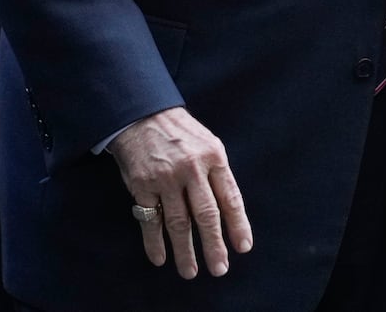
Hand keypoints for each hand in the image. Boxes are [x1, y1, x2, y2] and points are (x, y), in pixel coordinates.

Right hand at [108, 106, 252, 278]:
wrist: (142, 114)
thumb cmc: (180, 133)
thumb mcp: (207, 143)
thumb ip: (218, 174)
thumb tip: (230, 213)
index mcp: (213, 157)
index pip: (230, 197)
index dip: (238, 224)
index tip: (243, 247)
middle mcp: (191, 168)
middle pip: (206, 215)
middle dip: (214, 245)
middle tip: (219, 269)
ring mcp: (165, 177)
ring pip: (178, 223)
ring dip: (184, 251)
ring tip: (190, 272)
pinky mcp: (142, 184)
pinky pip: (149, 219)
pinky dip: (154, 242)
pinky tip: (160, 258)